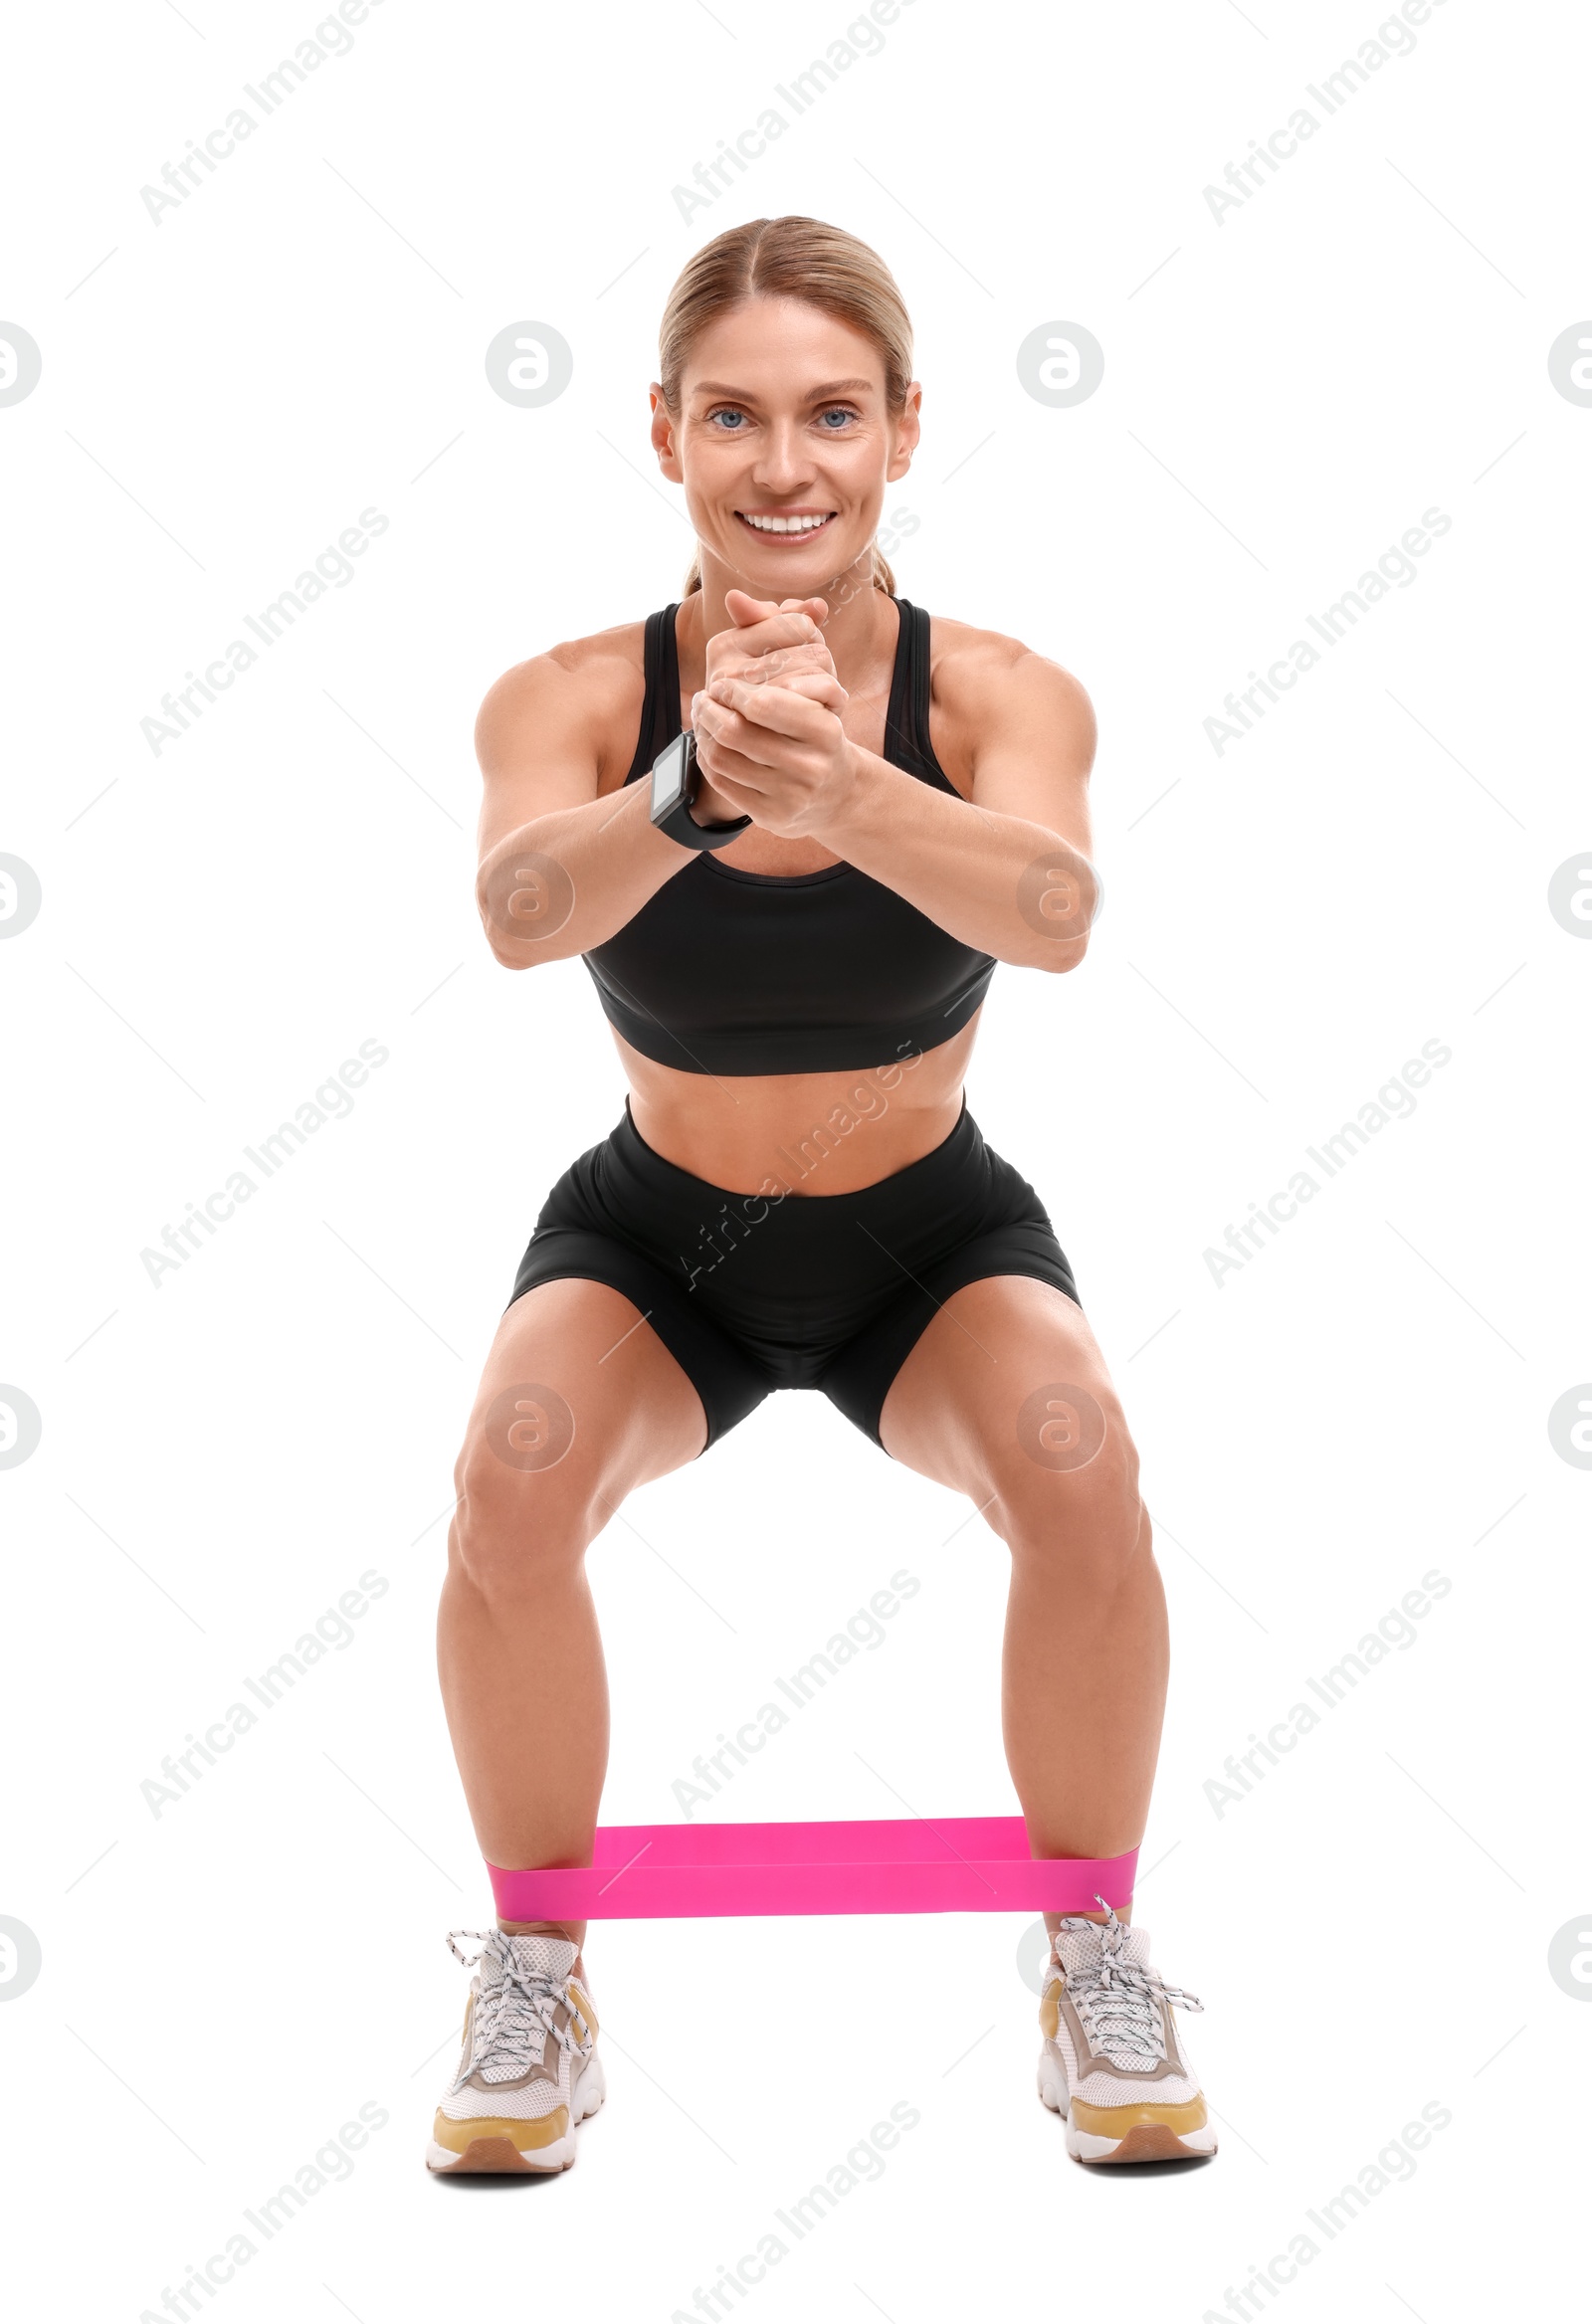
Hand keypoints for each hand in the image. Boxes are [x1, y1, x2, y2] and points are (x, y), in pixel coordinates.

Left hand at [693, 591, 846, 822]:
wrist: (833, 792)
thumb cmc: (816, 721)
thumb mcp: (809, 674)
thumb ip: (774, 629)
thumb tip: (734, 597)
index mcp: (826, 730)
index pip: (765, 704)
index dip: (734, 691)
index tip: (720, 681)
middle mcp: (813, 767)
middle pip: (739, 732)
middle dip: (711, 713)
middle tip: (700, 698)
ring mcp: (793, 797)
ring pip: (726, 758)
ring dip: (703, 734)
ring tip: (701, 718)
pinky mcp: (773, 819)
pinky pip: (724, 784)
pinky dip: (708, 761)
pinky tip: (708, 745)